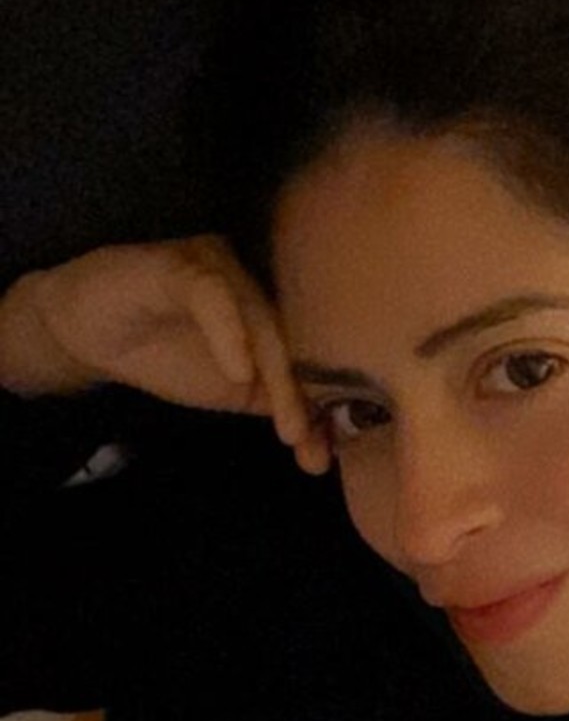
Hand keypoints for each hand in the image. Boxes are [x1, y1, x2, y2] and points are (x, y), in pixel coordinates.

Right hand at [2, 237, 331, 473]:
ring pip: (264, 319)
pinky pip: (212, 294)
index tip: (326, 456)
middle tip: (310, 446)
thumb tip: (323, 448)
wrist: (91, 331)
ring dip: (280, 376)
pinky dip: (231, 335)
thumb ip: (276, 405)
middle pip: (296, 339)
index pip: (313, 354)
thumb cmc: (167, 354)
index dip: (326, 405)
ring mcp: (221, 267)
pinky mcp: (180, 264)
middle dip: (307, 398)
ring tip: (288, 427)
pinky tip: (239, 373)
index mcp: (278, 310)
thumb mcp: (232, 390)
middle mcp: (259, 281)